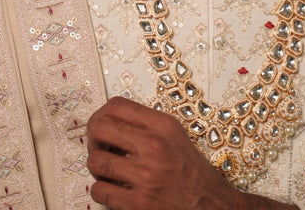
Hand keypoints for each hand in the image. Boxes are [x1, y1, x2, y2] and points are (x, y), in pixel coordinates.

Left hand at [86, 96, 298, 209]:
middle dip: (93, 137)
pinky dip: (101, 189)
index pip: (116, 105)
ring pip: (95, 161)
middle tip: (98, 145)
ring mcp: (145, 175)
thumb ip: (146, 123)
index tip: (101, 122)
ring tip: (106, 168)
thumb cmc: (192, 172)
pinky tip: (112, 187)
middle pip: (100, 127)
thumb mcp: (175, 135)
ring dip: (97, 165)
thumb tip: (112, 118)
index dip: (101, 113)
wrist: (210, 205)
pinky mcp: (138, 203)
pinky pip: (100, 190)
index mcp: (162, 125)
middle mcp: (153, 146)